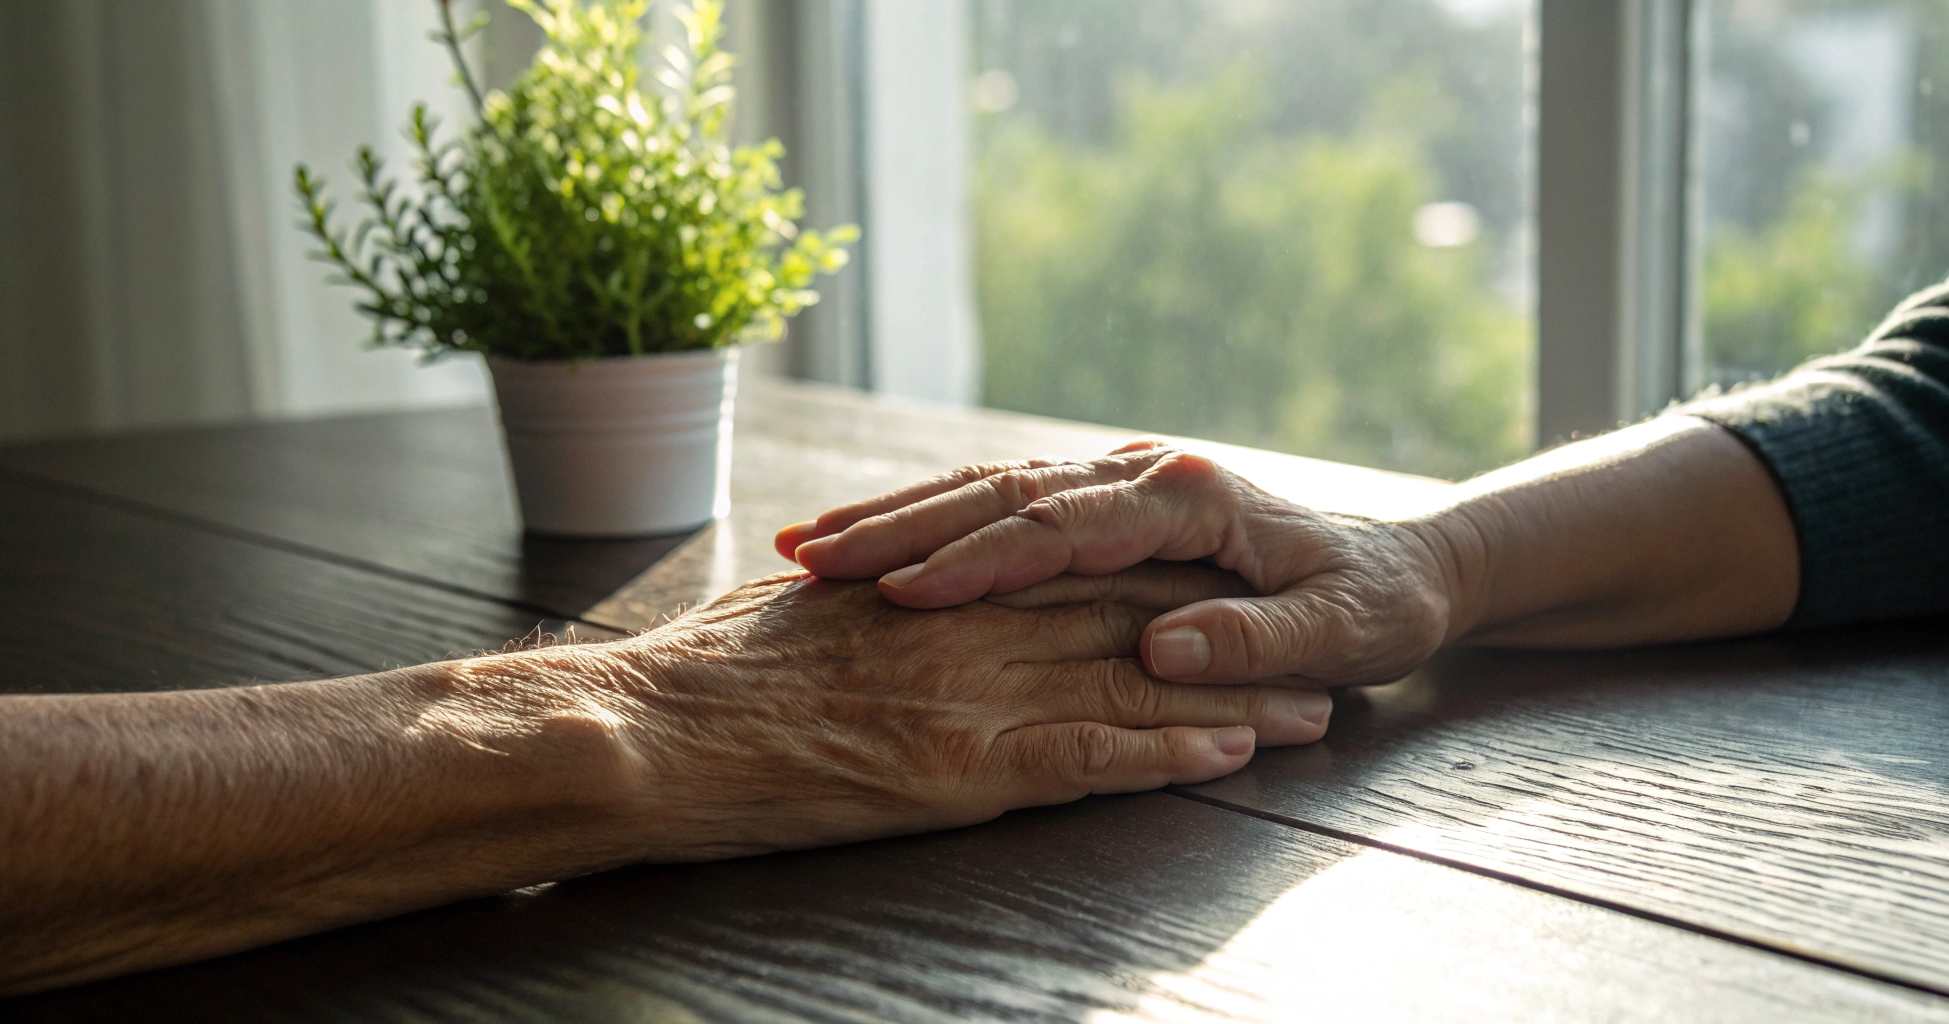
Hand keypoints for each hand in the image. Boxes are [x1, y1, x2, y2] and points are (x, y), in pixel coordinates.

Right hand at [488, 570, 1330, 862]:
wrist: (639, 731)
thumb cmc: (696, 677)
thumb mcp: (794, 615)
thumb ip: (871, 602)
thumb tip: (894, 595)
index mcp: (934, 585)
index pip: (1062, 562)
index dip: (1148, 573)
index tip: (1210, 578)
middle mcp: (969, 624)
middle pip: (1124, 615)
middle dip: (1219, 629)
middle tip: (1300, 635)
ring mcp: (972, 690)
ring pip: (1130, 682)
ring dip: (1226, 697)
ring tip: (1310, 709)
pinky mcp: (965, 766)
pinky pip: (1090, 757)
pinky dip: (1167, 754)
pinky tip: (1229, 754)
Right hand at [774, 444, 1457, 687]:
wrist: (1408, 563)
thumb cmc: (1376, 602)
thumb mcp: (1340, 633)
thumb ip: (1257, 642)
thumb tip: (1163, 653)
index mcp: (1187, 496)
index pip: (1057, 525)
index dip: (973, 558)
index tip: (898, 590)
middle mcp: (1142, 479)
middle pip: (997, 497)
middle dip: (897, 526)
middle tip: (805, 561)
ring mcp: (1120, 490)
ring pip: (986, 495)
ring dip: (898, 522)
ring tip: (809, 554)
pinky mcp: (1112, 512)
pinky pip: (1009, 517)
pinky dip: (936, 532)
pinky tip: (877, 558)